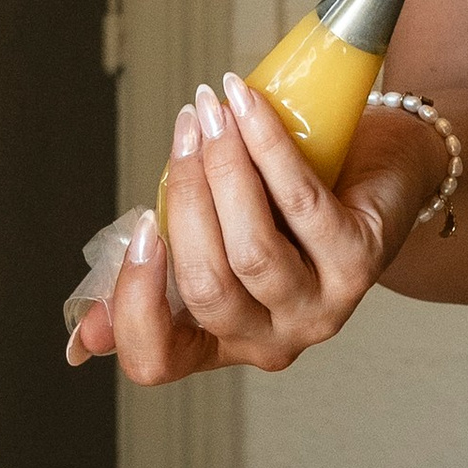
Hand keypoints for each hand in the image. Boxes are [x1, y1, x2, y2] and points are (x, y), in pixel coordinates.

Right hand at [68, 80, 435, 379]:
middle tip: (184, 130)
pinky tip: (247, 107)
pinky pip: (300, 203)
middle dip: (184, 199)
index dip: (133, 306)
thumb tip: (85, 337)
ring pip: (252, 252)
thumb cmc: (285, 202)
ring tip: (212, 113)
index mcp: (220, 341)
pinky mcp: (360, 262)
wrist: (382, 170)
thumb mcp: (213, 235)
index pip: (158, 361)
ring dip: (222, 171)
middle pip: (206, 288)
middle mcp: (271, 339)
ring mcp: (321, 308)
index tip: (137, 228)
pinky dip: (266, 148)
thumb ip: (158, 267)